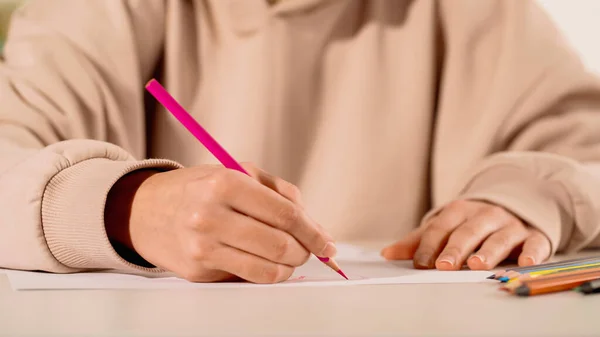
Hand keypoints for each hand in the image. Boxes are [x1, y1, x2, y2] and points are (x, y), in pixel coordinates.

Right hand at [105, 163, 335, 282]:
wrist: (145, 210)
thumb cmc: (199, 189)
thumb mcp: (237, 172)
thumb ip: (279, 192)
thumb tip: (312, 224)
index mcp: (224, 184)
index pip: (285, 215)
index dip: (313, 233)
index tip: (328, 243)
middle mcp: (210, 216)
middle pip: (280, 246)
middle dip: (304, 252)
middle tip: (309, 250)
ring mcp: (202, 247)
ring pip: (266, 270)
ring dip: (288, 267)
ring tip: (289, 257)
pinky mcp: (198, 272)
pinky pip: (246, 278)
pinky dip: (265, 273)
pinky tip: (263, 261)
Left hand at [381, 200, 550, 269]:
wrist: (513, 205)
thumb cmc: (470, 223)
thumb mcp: (444, 227)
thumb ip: (417, 241)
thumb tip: (386, 254)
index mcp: (460, 211)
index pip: (441, 228)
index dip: (430, 246)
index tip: (421, 265)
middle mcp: (486, 215)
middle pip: (468, 232)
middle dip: (455, 249)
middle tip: (444, 266)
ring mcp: (511, 225)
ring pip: (499, 237)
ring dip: (488, 251)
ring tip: (477, 264)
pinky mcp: (534, 236)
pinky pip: (535, 244)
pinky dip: (531, 253)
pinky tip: (524, 263)